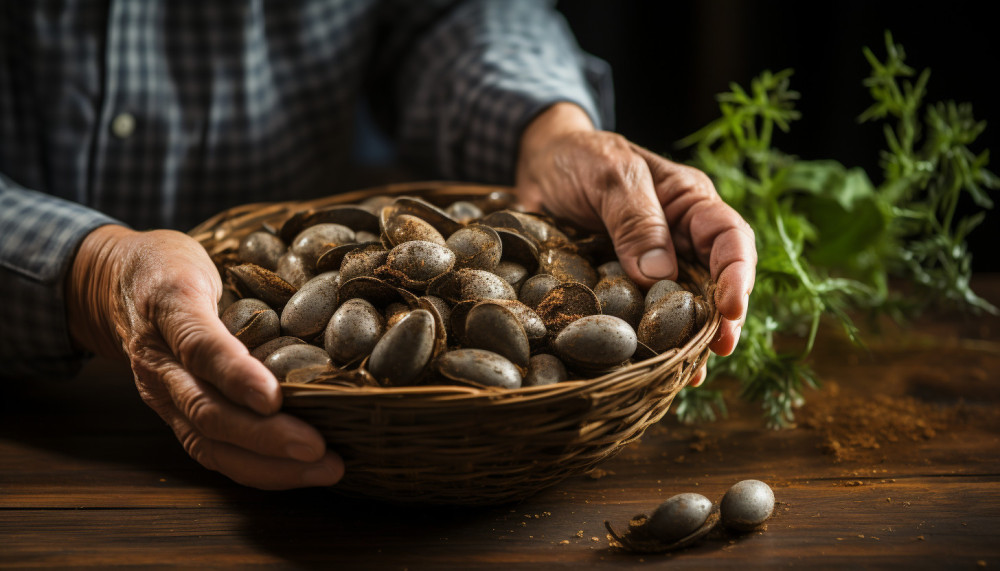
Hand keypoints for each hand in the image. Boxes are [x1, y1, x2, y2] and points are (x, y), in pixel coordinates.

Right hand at [66, 226, 343, 488]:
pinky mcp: (170, 414)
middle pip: (207, 408)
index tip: (274, 397)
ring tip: (322, 469)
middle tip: (318, 448)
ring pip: (208, 441)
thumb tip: (321, 304)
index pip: (201, 346)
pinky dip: (253, 468)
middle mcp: (159, 361)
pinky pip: (208, 450)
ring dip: (267, 465)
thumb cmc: (172, 267)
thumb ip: (240, 284)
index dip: (237, 375)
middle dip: (265, 436)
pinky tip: (295, 473)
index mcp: (169, 308)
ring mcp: (161, 394)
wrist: (110, 286)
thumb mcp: (203, 258)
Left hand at [516, 104, 756, 382]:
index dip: (737, 274)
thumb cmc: (580, 157)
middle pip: (715, 283)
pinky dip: (648, 342)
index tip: (731, 308)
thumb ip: (635, 219)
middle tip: (715, 351)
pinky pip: (642, 318)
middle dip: (721, 319)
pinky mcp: (622, 288)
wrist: (538, 163)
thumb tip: (660, 275)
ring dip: (688, 339)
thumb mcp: (609, 175)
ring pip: (682, 308)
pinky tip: (650, 367)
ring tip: (688, 373)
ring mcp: (650, 267)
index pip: (730, 239)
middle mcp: (679, 239)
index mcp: (689, 203)